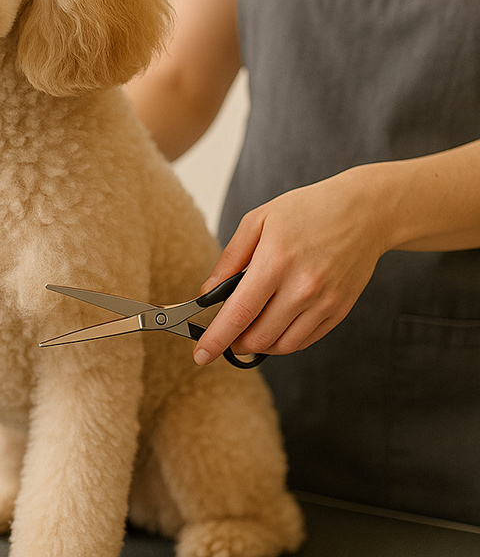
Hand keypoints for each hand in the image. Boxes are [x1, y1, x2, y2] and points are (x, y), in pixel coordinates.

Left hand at [194, 167, 387, 365]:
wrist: (364, 212)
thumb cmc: (307, 211)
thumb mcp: (258, 221)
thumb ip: (230, 259)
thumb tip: (208, 292)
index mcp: (276, 262)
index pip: (239, 313)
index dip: (217, 339)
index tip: (201, 355)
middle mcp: (303, 287)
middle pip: (259, 337)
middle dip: (235, 342)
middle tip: (226, 333)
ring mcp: (324, 303)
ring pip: (282, 345)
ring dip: (259, 344)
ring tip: (250, 327)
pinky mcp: (339, 311)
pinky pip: (305, 340)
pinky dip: (284, 340)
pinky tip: (275, 322)